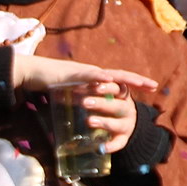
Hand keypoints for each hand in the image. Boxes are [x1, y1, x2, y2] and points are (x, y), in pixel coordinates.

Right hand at [12, 52, 158, 96]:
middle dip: (138, 81)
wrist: (32, 73)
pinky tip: (110, 80)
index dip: (133, 84)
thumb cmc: (47, 84)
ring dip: (126, 79)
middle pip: (120, 76)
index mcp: (93, 79)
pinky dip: (101, 78)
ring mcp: (84, 72)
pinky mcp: (73, 72)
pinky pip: (90, 75)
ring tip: (140, 83)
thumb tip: (82, 113)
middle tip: (155, 86)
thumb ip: (76, 101)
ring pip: (109, 74)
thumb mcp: (66, 95)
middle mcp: (93, 73)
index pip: (117, 81)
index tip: (149, 88)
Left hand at [78, 80, 139, 152]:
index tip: (94, 85)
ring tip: (89, 121)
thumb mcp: (98, 98)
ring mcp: (126, 125)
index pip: (116, 88)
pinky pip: (119, 143)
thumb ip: (83, 95)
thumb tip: (56, 94)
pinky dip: (111, 146)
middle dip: (101, 104)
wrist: (121, 125)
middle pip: (118, 105)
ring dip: (104, 122)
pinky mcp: (123, 139)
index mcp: (121, 96)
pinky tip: (101, 149)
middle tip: (85, 102)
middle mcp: (127, 109)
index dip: (106, 87)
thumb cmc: (104, 107)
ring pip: (119, 124)